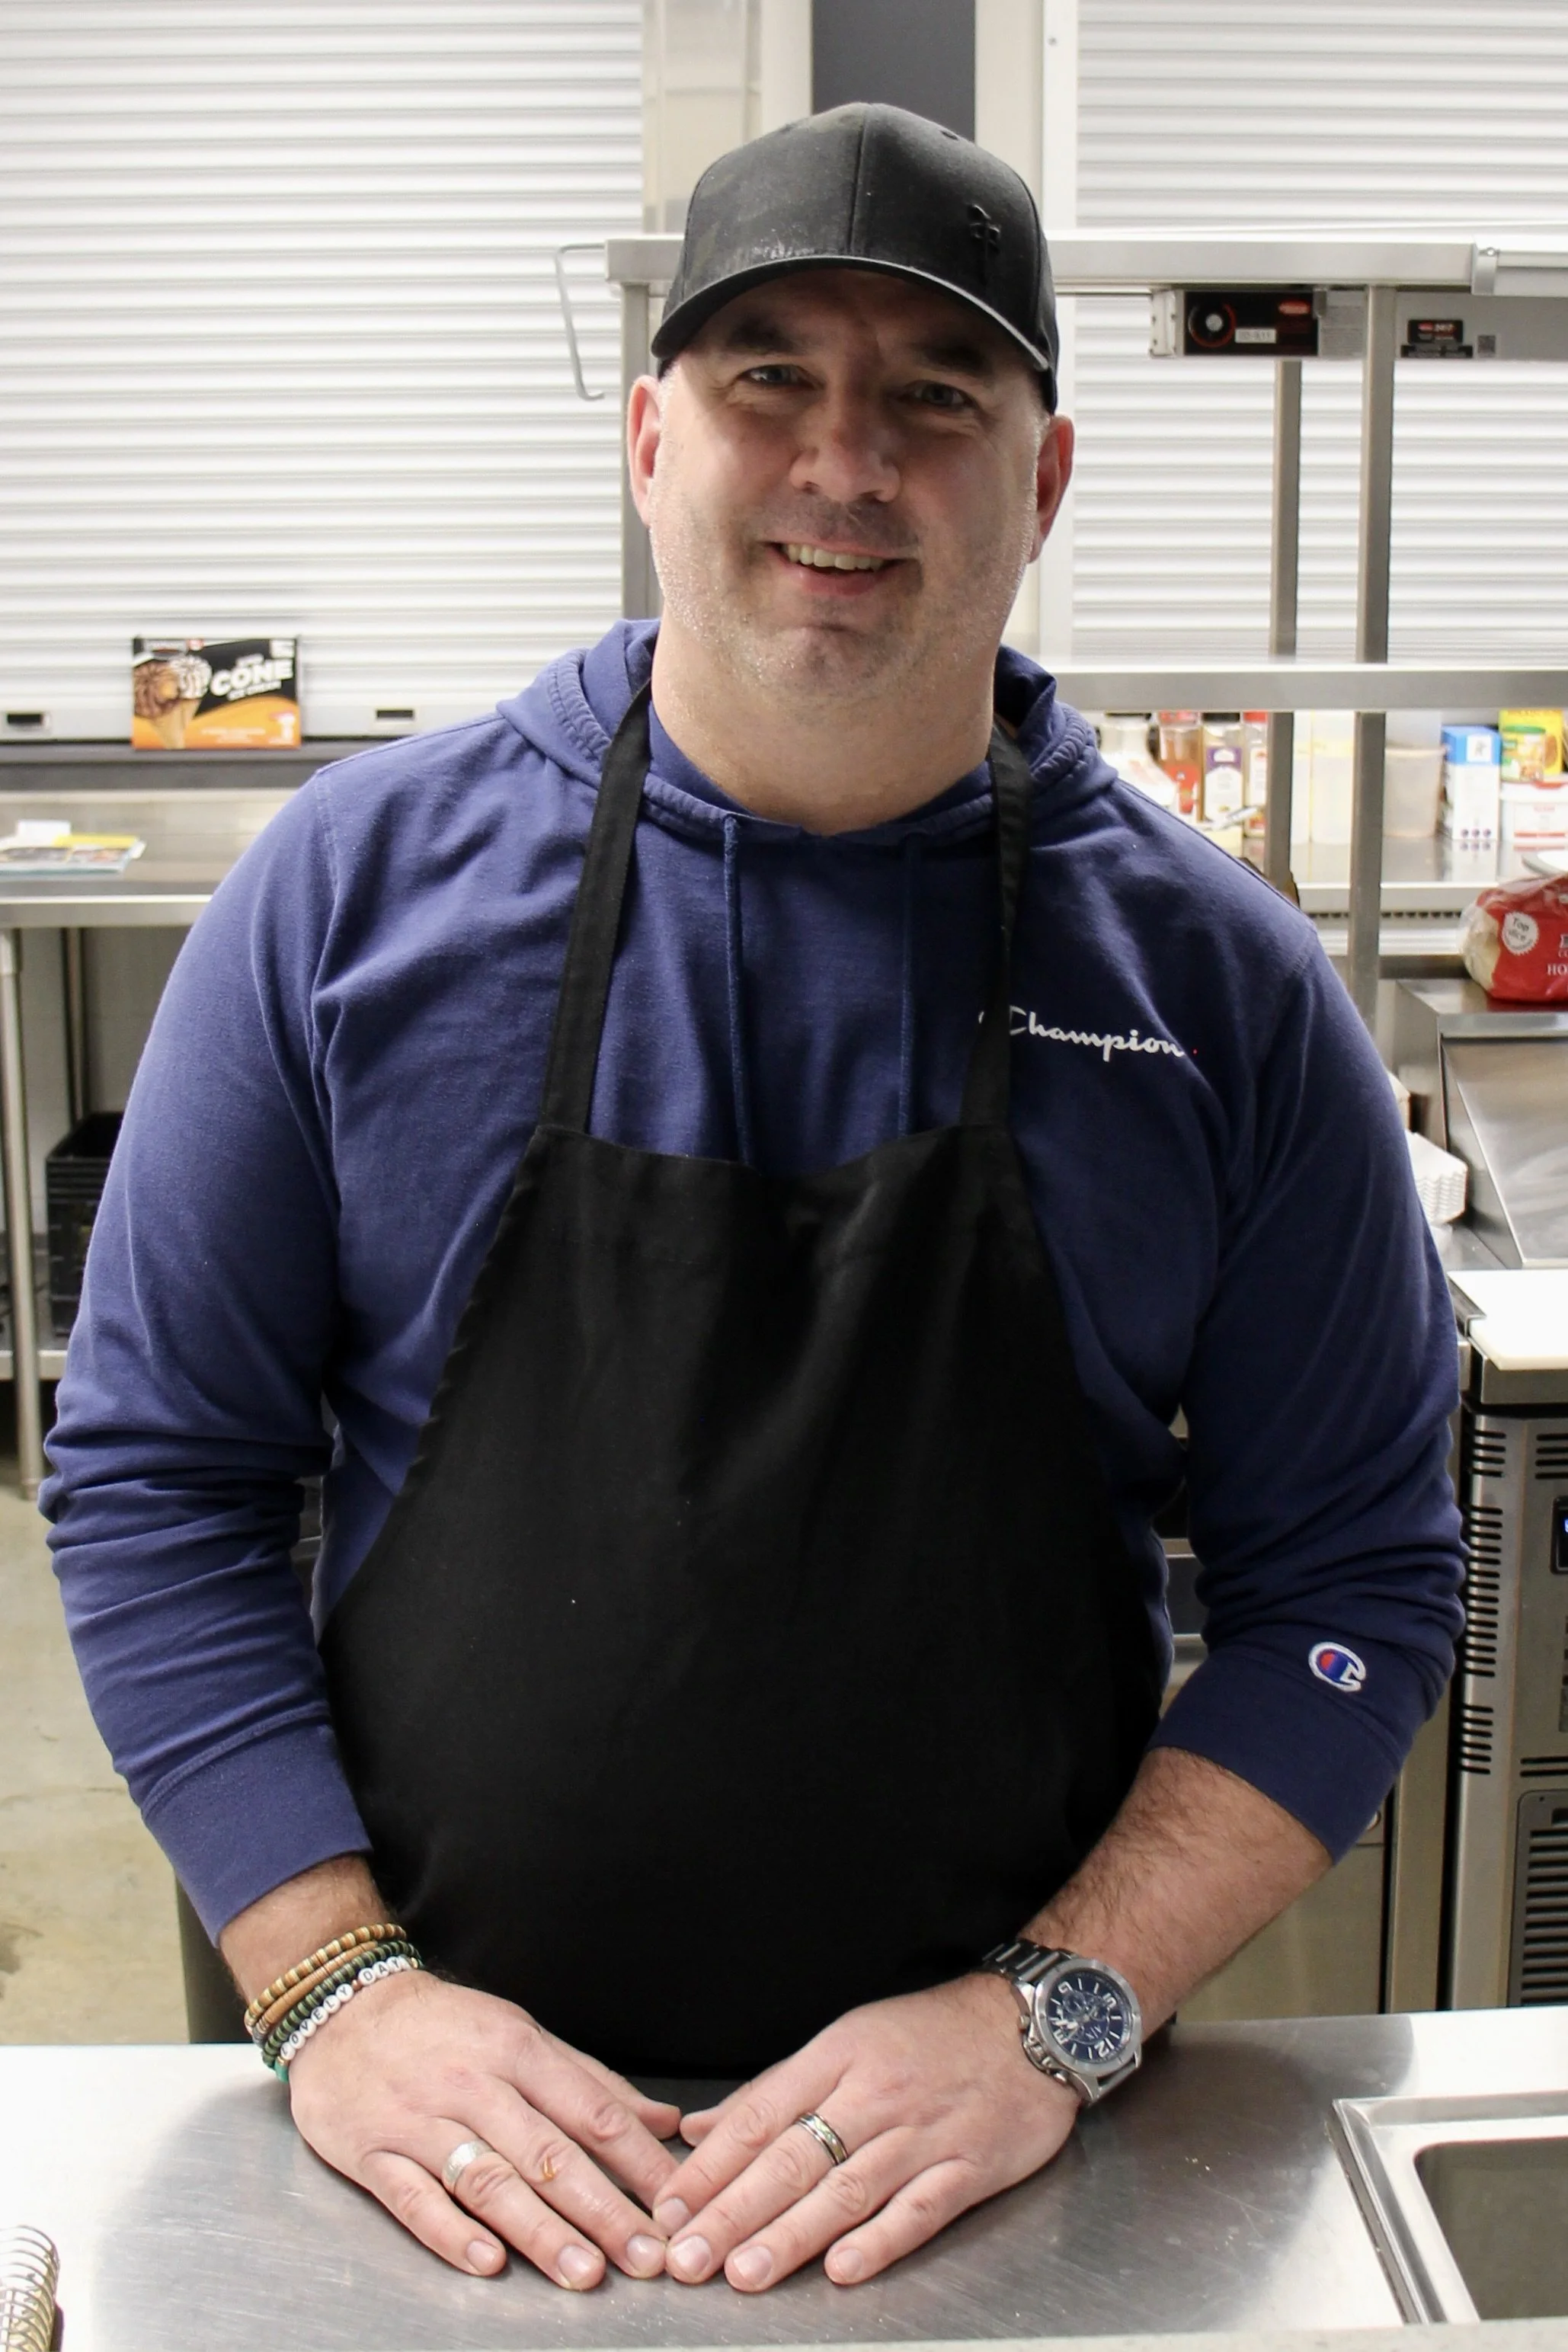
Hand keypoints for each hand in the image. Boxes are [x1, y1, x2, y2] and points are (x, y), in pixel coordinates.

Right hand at [285, 1967, 681, 2287]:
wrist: (342, 2006)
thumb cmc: (444, 2027)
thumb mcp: (520, 2034)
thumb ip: (591, 2082)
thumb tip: (664, 2122)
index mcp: (517, 2050)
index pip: (591, 2111)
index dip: (638, 2161)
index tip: (675, 2204)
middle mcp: (474, 2084)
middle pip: (548, 2153)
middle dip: (603, 2209)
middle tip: (645, 2256)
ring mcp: (421, 2120)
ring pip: (489, 2180)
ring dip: (540, 2231)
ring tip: (583, 2270)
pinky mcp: (373, 2153)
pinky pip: (414, 2198)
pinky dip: (451, 2232)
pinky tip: (487, 2261)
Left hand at [650, 1972, 1078, 2289]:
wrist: (1032, 2023)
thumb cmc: (932, 2034)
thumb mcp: (847, 2041)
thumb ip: (773, 2091)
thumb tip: (699, 2130)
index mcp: (837, 2057)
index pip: (761, 2115)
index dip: (712, 2166)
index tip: (670, 2206)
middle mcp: (874, 2095)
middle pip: (792, 2160)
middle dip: (733, 2213)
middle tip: (687, 2257)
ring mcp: (923, 2134)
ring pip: (846, 2191)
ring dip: (790, 2237)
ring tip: (743, 2274)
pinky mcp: (969, 2168)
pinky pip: (919, 2210)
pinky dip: (880, 2241)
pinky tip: (842, 2268)